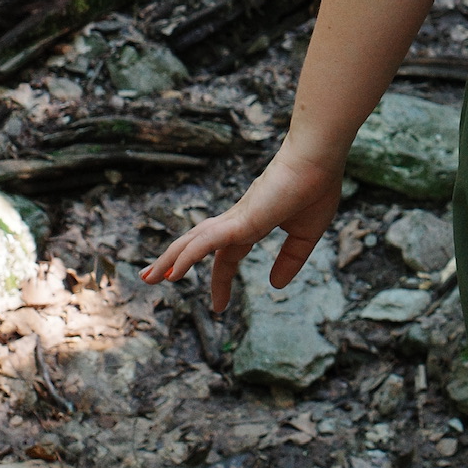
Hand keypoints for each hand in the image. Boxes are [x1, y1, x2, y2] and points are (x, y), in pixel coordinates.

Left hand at [141, 144, 344, 313]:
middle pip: (197, 244)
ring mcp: (235, 219)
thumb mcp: (306, 235)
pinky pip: (206, 242)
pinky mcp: (239, 220)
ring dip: (169, 260)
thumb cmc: (317, 188)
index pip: (228, 255)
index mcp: (252, 224)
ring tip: (148, 278)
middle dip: (173, 261)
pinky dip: (187, 257)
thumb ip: (291, 260)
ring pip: (193, 242)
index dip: (221, 280)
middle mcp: (237, 221)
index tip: (218, 306)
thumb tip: (275, 286)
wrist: (318, 161)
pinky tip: (172, 273)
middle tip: (152, 277)